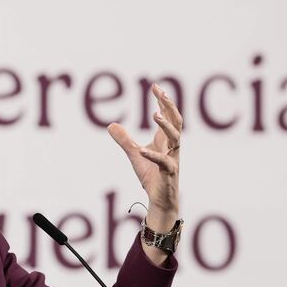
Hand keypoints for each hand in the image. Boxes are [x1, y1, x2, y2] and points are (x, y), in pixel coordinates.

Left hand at [108, 84, 181, 261]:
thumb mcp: (134, 154)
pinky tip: (142, 150)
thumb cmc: (151, 176)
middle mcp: (172, 147)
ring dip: (165, 126)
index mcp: (166, 140)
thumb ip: (125, 140)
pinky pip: (163, 162)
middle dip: (169, 106)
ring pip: (175, 139)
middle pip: (176, 121)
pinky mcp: (168, 174)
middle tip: (160, 92)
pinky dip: (153, 155)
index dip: (163, 101)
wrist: (160, 200)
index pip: (168, 116)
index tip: (155, 86)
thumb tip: (111, 125)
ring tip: (154, 115)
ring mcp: (172, 159)